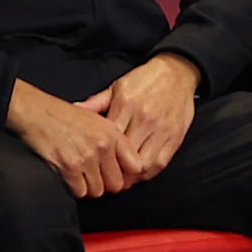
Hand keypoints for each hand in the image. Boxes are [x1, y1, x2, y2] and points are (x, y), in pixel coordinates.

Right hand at [7, 79, 139, 199]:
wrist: (37, 113)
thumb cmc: (66, 117)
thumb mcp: (99, 120)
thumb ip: (116, 140)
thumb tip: (131, 164)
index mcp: (113, 134)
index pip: (136, 166)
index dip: (128, 176)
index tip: (120, 177)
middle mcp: (103, 146)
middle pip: (117, 184)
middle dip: (107, 185)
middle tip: (98, 180)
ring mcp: (86, 157)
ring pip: (98, 191)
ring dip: (90, 188)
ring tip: (83, 177)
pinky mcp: (68, 167)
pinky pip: (80, 191)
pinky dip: (75, 189)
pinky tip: (71, 178)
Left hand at [81, 52, 200, 185]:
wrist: (177, 73)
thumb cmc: (146, 80)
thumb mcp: (117, 87)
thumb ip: (96, 103)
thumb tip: (75, 110)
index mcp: (126, 106)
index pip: (109, 141)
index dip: (100, 158)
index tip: (94, 167)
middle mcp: (144, 119)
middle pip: (125, 157)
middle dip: (115, 172)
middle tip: (106, 178)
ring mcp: (162, 130)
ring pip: (144, 164)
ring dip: (132, 176)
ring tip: (123, 179)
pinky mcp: (175, 137)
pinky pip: (160, 163)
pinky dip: (149, 172)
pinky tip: (140, 173)